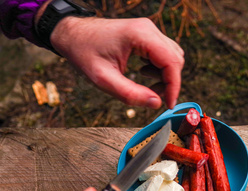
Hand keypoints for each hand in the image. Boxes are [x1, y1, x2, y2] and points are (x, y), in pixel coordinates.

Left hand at [51, 17, 184, 108]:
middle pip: (175, 59)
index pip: (171, 61)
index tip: (169, 104)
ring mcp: (148, 30)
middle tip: (155, 98)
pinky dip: (159, 68)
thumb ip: (130, 94)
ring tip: (146, 85)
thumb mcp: (104, 79)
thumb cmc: (84, 52)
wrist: (72, 34)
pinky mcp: (145, 35)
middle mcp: (148, 29)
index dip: (174, 86)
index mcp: (140, 35)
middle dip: (170, 82)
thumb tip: (156, 103)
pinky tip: (143, 74)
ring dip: (165, 75)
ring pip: (172, 56)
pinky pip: (163, 53)